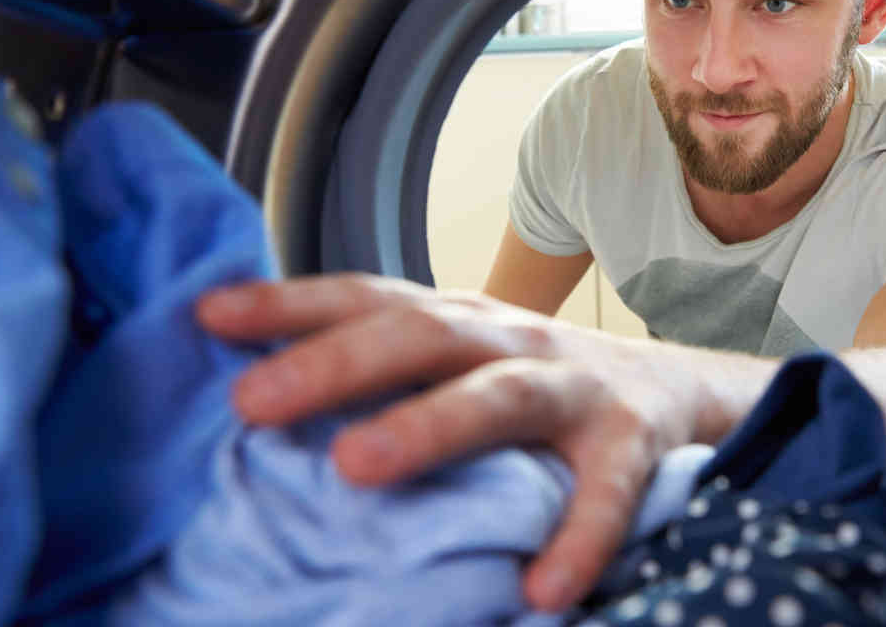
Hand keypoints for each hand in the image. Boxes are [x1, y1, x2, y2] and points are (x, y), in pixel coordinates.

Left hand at [196, 273, 716, 611]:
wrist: (676, 390)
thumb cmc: (535, 384)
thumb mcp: (461, 361)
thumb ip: (381, 370)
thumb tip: (247, 394)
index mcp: (459, 321)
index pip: (367, 298)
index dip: (290, 303)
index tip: (209, 315)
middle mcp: (510, 338)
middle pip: (418, 336)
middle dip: (334, 363)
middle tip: (253, 400)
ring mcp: (574, 385)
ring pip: (501, 396)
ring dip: (429, 425)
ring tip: (356, 466)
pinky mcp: (632, 441)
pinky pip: (605, 492)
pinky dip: (577, 537)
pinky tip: (542, 588)